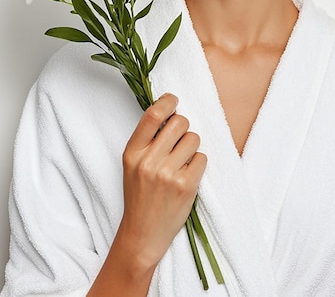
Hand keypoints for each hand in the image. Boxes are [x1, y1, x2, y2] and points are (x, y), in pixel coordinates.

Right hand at [90, 93, 206, 295]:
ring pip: (194, 139)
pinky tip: (187, 175)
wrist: (143, 234)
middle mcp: (148, 161)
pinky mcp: (186, 186)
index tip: (174, 100)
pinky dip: (198, 164)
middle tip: (178, 141)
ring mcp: (167, 174)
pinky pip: (202, 158)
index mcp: (132, 153)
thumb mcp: (133, 164)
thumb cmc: (140, 195)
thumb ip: (148, 139)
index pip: (152, 115)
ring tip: (181, 162)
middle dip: (184, 128)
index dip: (167, 102)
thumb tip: (170, 110)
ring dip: (192, 147)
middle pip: (179, 123)